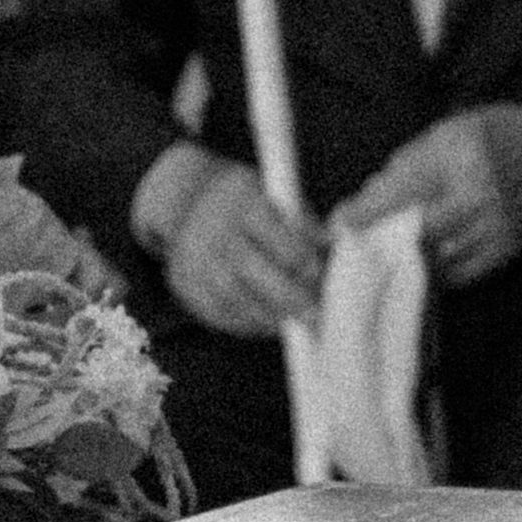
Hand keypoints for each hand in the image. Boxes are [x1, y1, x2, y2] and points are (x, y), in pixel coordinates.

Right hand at [161, 154, 326, 339]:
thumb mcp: (272, 197)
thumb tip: (335, 253)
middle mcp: (213, 229)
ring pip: (234, 296)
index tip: (319, 274)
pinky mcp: (186, 285)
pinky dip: (250, 323)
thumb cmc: (248, 206)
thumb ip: (302, 224)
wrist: (186, 204)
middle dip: (289, 295)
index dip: (299, 256)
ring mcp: (194, 258)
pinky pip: (219, 312)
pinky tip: (272, 323)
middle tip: (316, 314)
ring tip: (298, 323)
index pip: (271, 231)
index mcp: (241, 201)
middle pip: (251, 267)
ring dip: (271, 315)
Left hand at [335, 102, 521, 286]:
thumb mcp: (442, 135)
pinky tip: (414, 268)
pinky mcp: (505, 250)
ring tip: (375, 264)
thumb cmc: (492, 135)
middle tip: (350, 253)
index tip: (335, 227)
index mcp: (461, 154)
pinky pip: (457, 273)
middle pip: (416, 230)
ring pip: (434, 256)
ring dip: (400, 262)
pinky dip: (430, 272)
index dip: (366, 212)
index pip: (403, 189)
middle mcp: (481, 193)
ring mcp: (497, 226)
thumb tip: (359, 207)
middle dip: (378, 243)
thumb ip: (401, 170)